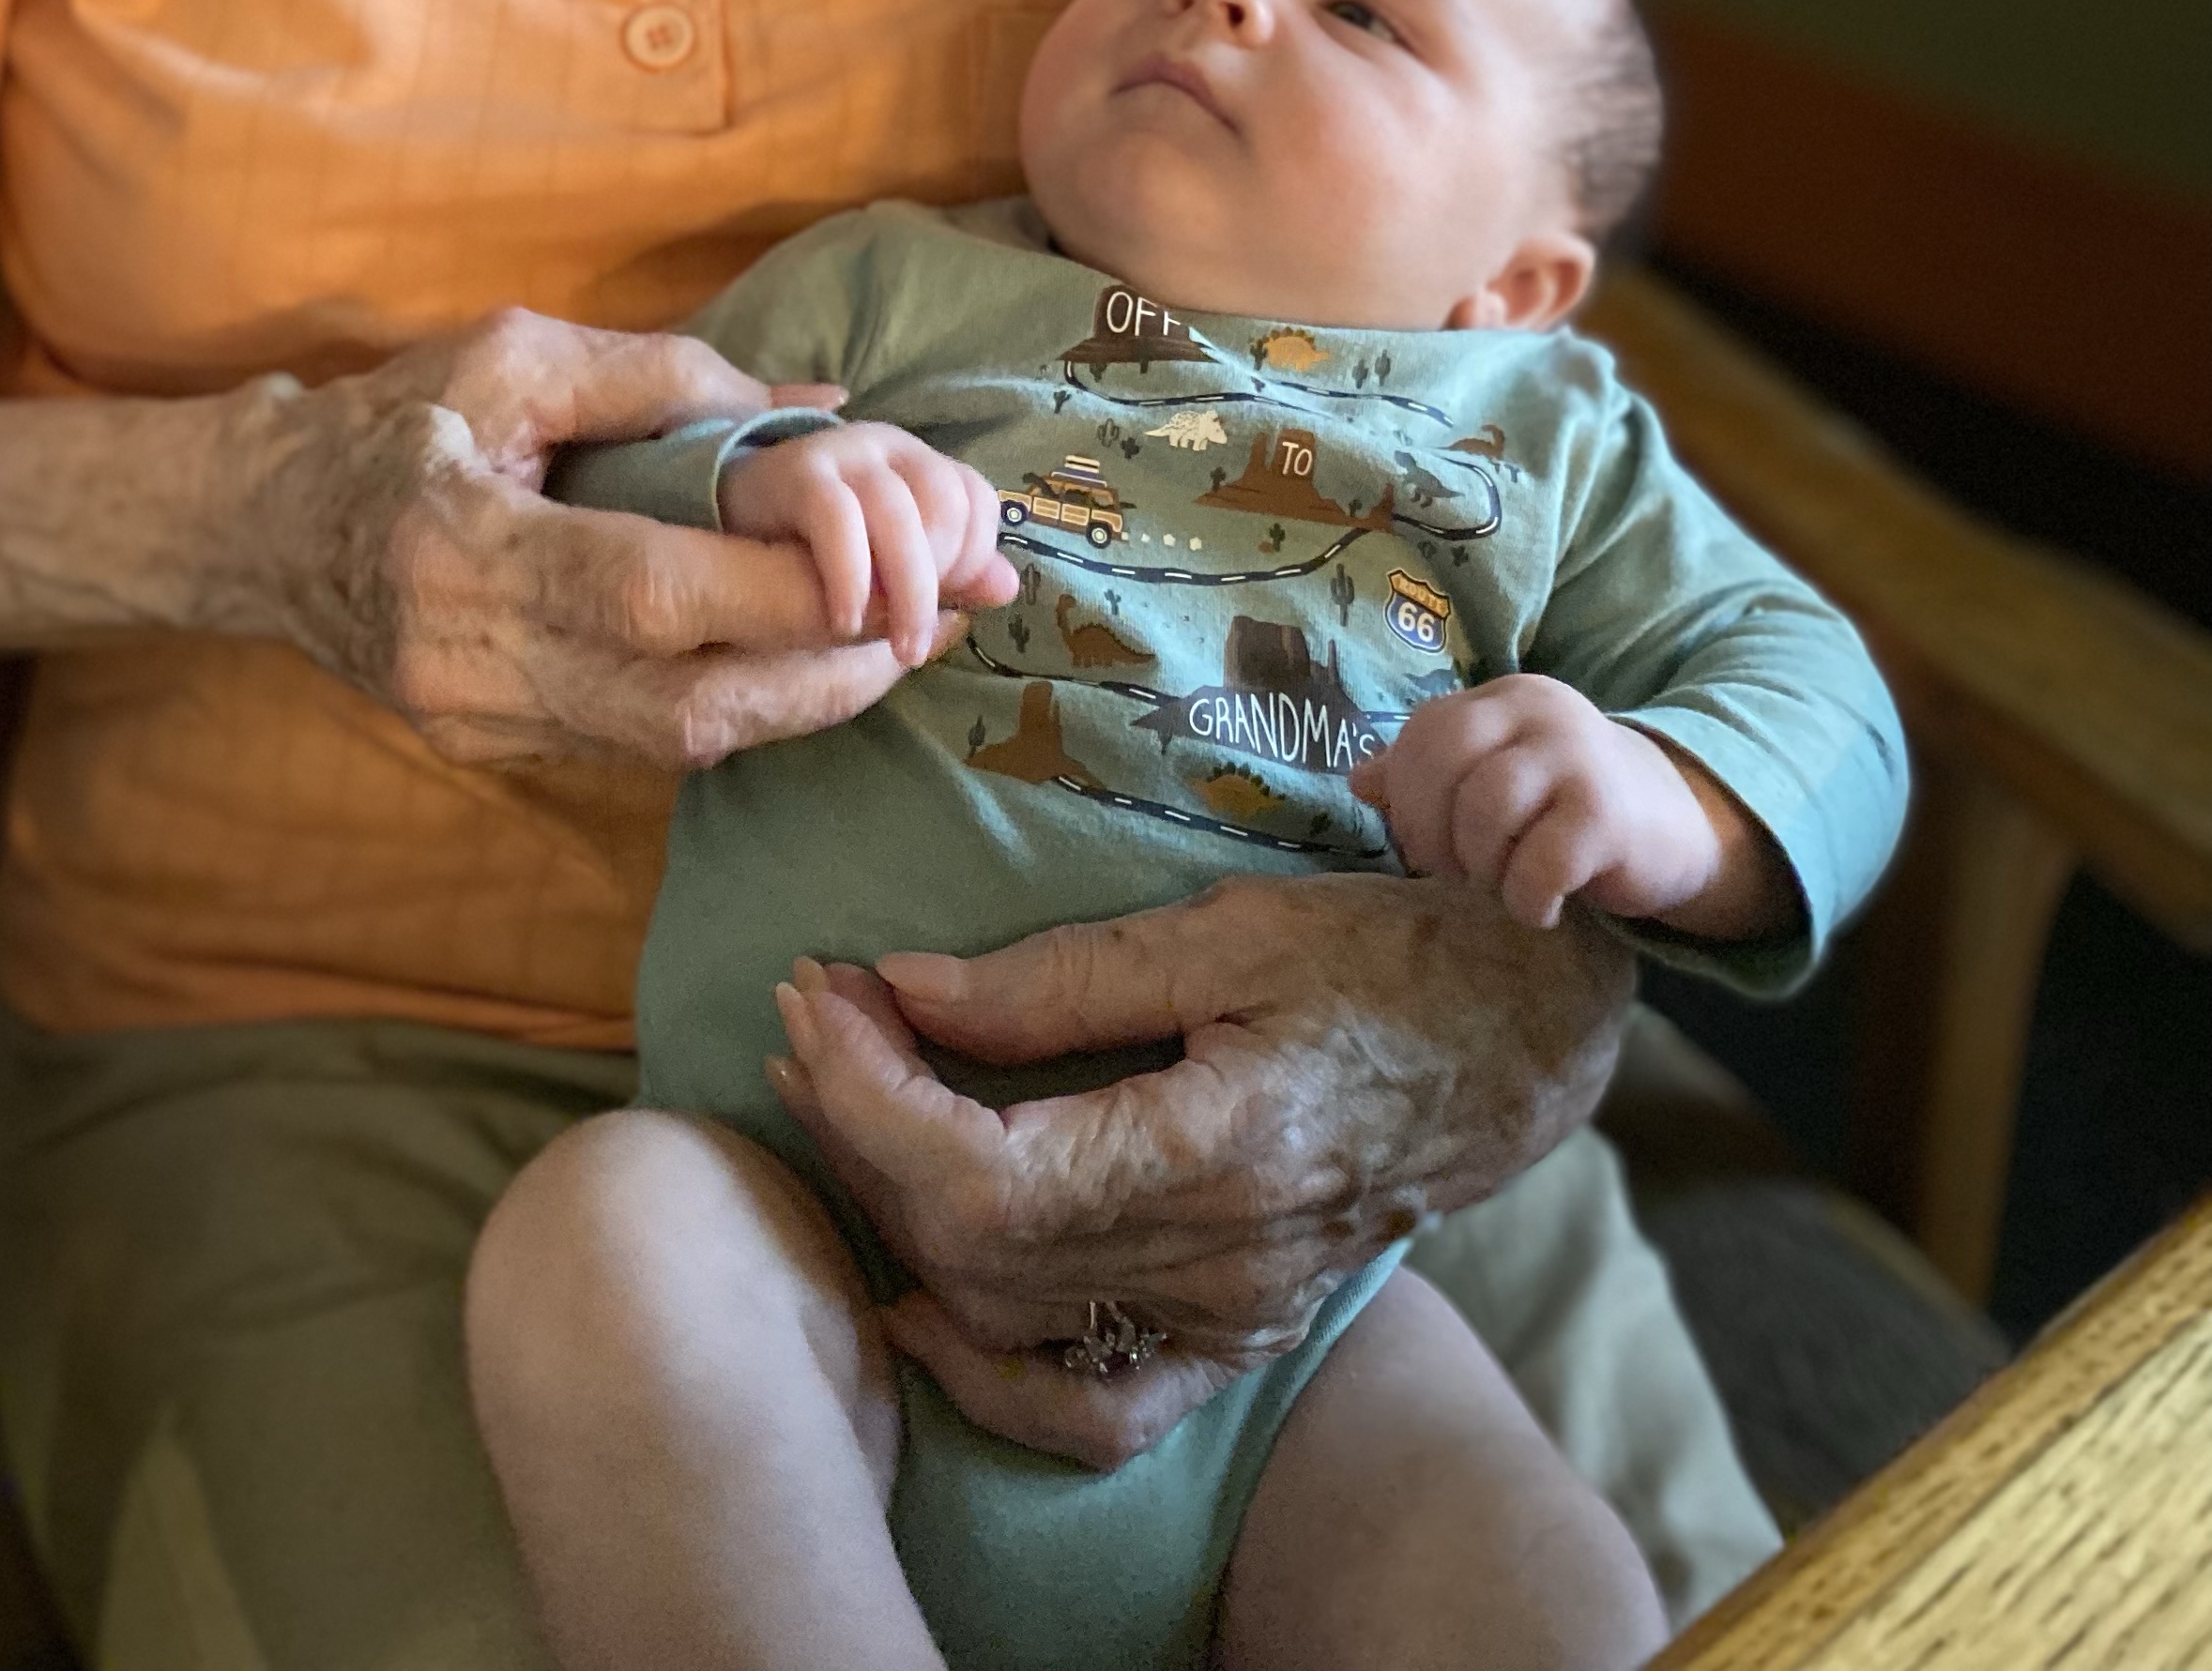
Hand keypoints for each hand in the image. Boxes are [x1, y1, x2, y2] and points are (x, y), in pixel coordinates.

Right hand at [215, 309, 948, 773]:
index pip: (649, 595)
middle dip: (829, 668)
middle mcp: (464, 662)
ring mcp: (475, 725)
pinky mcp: (492, 753)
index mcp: (460, 546)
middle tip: (933, 617)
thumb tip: (824, 413)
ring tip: (893, 639)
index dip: (782, 592)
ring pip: (676, 747)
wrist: (261, 527)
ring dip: (801, 698)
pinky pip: (640, 746)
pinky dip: (732, 703)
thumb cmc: (394, 419)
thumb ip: (669, 380)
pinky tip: (795, 657)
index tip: (891, 561)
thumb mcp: (516, 358)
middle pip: (685, 705)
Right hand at [720, 424, 1016, 664]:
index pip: (976, 498)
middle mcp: (887, 445)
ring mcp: (841, 451)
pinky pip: (838, 519)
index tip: (948, 606)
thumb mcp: (885, 569)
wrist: (719, 522)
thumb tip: (1007, 587)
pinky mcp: (794, 472)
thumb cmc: (812, 551)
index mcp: (916, 462)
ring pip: (898, 513)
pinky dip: (851, 575)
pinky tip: (845, 620)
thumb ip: (944, 576)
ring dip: (906, 590)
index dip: (973, 556)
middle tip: (915, 642)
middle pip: (946, 505)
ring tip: (898, 648)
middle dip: (939, 582)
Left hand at [763, 873, 1631, 1463]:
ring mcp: (1233, 1317)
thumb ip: (1060, 977)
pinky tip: (924, 1301)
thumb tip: (901, 989)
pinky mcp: (1243, 1337)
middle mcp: (1221, 1263)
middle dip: (859, 1130)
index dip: (870, 1095)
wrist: (1520, 1035)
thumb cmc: (1384, 952)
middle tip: (815, 1016)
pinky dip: (993, 1375)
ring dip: (899, 1213)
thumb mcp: (1225, 929)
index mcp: (1220, 1150)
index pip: (981, 1176)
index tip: (818, 994)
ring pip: (1009, 1322)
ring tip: (847, 1095)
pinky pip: (1099, 1406)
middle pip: (972, 1249)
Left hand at [1350, 674, 1774, 933]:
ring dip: (1480, 865)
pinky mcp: (1609, 814)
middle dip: (1431, 828)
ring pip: (1487, 808)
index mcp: (1504, 700)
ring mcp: (1577, 757)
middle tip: (1453, 872)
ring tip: (1500, 886)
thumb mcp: (1500, 775)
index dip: (1407, 795)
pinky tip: (1541, 910)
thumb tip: (1360, 780)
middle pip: (1445, 757)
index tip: (1421, 844)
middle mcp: (1539, 711)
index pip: (1425, 730)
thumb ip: (1432, 772)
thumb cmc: (1568, 806)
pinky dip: (1527, 898)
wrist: (1676, 826)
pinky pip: (1541, 862)